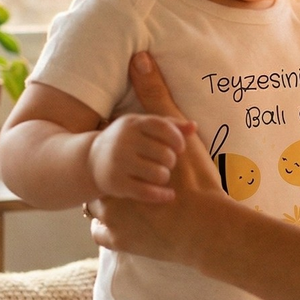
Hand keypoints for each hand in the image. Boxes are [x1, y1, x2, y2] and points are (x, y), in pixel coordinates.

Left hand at [89, 53, 226, 259]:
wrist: (206, 228)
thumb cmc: (195, 180)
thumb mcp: (177, 134)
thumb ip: (155, 96)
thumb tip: (139, 58)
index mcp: (117, 164)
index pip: (99, 150)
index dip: (112, 150)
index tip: (123, 152)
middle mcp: (106, 190)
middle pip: (93, 178)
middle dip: (106, 177)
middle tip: (124, 174)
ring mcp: (110, 220)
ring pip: (93, 208)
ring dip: (106, 203)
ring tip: (126, 198)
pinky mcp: (118, 242)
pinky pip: (101, 234)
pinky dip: (110, 228)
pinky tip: (125, 223)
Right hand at [89, 112, 189, 203]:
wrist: (91, 160)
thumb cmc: (127, 141)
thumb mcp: (143, 127)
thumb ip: (169, 125)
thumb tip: (193, 126)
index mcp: (133, 124)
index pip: (162, 127)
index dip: (176, 139)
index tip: (179, 148)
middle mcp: (124, 141)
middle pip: (164, 153)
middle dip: (170, 161)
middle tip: (167, 164)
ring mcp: (118, 163)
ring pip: (158, 174)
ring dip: (165, 177)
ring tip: (161, 176)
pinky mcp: (116, 183)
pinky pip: (147, 192)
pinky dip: (162, 195)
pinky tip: (168, 194)